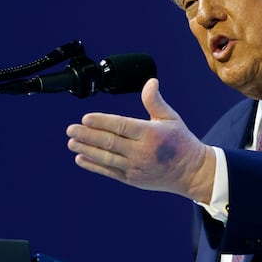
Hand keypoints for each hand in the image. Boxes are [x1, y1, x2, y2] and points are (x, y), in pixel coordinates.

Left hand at [66, 78, 215, 201]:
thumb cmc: (180, 141)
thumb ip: (155, 101)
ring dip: (87, 150)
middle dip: (88, 136)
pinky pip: (109, 172)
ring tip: (72, 142)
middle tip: (71, 130)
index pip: (121, 126)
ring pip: (106, 158)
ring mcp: (136, 167)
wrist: (190, 172)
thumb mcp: (171, 118)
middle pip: (109, 142)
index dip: (101, 122)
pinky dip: (94, 166)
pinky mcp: (132, 179)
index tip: (85, 118)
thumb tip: (150, 82)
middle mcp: (142, 151)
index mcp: (151, 134)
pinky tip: (81, 158)